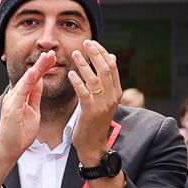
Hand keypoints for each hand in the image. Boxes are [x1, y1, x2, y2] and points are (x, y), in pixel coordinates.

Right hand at [0, 52, 59, 187]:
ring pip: (26, 80)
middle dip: (41, 64)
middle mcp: (14, 96)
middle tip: (51, 53)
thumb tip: (40, 82)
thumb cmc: (19, 135)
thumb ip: (35, 96)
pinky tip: (35, 73)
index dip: (42, 68)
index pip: (33, 79)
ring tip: (46, 58)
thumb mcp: (33, 112)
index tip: (52, 58)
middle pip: (29, 76)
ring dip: (37, 68)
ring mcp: (12, 101)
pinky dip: (28, 81)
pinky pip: (21, 91)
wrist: (9, 150)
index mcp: (20, 97)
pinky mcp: (12, 108)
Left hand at [65, 42, 121, 163]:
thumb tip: (112, 57)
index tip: (93, 43)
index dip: (103, 53)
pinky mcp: (90, 111)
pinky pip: (84, 93)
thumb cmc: (96, 121)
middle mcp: (112, 96)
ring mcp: (102, 104)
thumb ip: (108, 80)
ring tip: (76, 54)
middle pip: (106, 69)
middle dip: (96, 54)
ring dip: (84, 64)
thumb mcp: (106, 99)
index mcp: (116, 92)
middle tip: (86, 43)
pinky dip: (77, 81)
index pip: (113, 67)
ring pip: (95, 79)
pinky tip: (70, 74)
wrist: (94, 145)